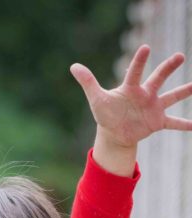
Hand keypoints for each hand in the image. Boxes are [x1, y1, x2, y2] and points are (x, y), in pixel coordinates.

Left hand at [71, 45, 191, 148]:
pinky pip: (173, 122)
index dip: (139, 61)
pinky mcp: (157, 121)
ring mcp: (153, 107)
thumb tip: (73, 66)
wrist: (114, 133)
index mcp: (131, 88)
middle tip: (179, 56)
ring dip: (185, 91)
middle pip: (158, 78)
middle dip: (168, 67)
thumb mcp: (96, 99)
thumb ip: (88, 82)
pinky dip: (184, 125)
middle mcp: (146, 94)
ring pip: (172, 97)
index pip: (135, 72)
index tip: (145, 48)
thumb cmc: (106, 113)